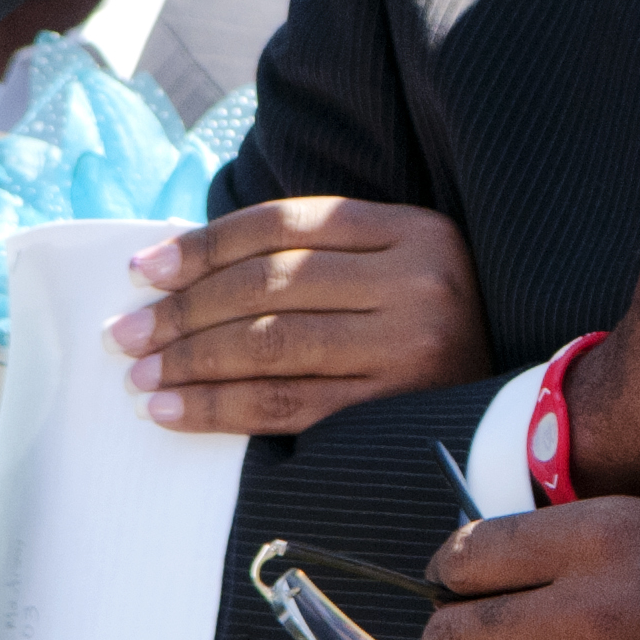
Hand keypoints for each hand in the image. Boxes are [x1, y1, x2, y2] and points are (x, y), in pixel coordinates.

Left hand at [115, 199, 491, 434]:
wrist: (516, 414)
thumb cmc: (426, 332)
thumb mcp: (392, 269)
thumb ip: (315, 257)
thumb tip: (178, 263)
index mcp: (414, 230)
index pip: (285, 225)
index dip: (205, 244)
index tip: (144, 270)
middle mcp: (420, 281)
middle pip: (272, 284)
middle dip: (184, 309)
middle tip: (123, 332)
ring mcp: (414, 348)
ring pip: (273, 345)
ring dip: (191, 360)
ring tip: (138, 373)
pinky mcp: (397, 411)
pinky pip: (288, 407)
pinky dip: (220, 408)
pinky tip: (174, 411)